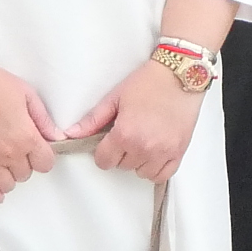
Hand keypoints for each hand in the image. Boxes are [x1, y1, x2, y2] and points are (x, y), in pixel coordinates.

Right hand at [0, 55, 59, 201]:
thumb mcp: (27, 95)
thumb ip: (43, 120)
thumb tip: (56, 137)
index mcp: (26, 137)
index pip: (46, 164)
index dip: (44, 156)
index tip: (39, 150)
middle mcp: (8, 154)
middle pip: (26, 174)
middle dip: (26, 163)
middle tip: (19, 149)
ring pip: (8, 184)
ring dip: (10, 176)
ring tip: (6, 163)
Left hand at [63, 55, 203, 182]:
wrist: (180, 75)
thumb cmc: (149, 82)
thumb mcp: (115, 98)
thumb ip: (93, 119)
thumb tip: (70, 134)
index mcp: (125, 134)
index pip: (104, 161)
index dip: (103, 151)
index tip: (108, 142)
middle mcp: (143, 147)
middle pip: (122, 166)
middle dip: (121, 153)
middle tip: (128, 134)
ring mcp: (163, 152)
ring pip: (141, 172)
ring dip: (138, 161)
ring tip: (142, 142)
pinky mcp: (178, 152)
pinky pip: (162, 175)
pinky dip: (155, 169)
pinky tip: (154, 154)